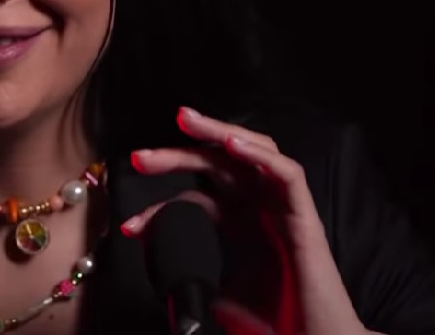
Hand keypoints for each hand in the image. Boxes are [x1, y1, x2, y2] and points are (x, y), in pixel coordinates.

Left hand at [121, 106, 368, 334]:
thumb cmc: (276, 320)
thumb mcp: (219, 297)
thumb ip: (193, 279)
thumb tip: (163, 280)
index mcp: (237, 221)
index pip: (192, 194)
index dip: (158, 206)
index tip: (129, 227)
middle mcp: (257, 206)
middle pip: (215, 162)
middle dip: (176, 153)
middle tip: (139, 158)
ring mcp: (281, 207)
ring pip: (251, 151)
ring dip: (217, 132)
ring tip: (185, 120)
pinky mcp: (305, 215)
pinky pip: (286, 172)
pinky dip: (258, 154)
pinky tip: (231, 144)